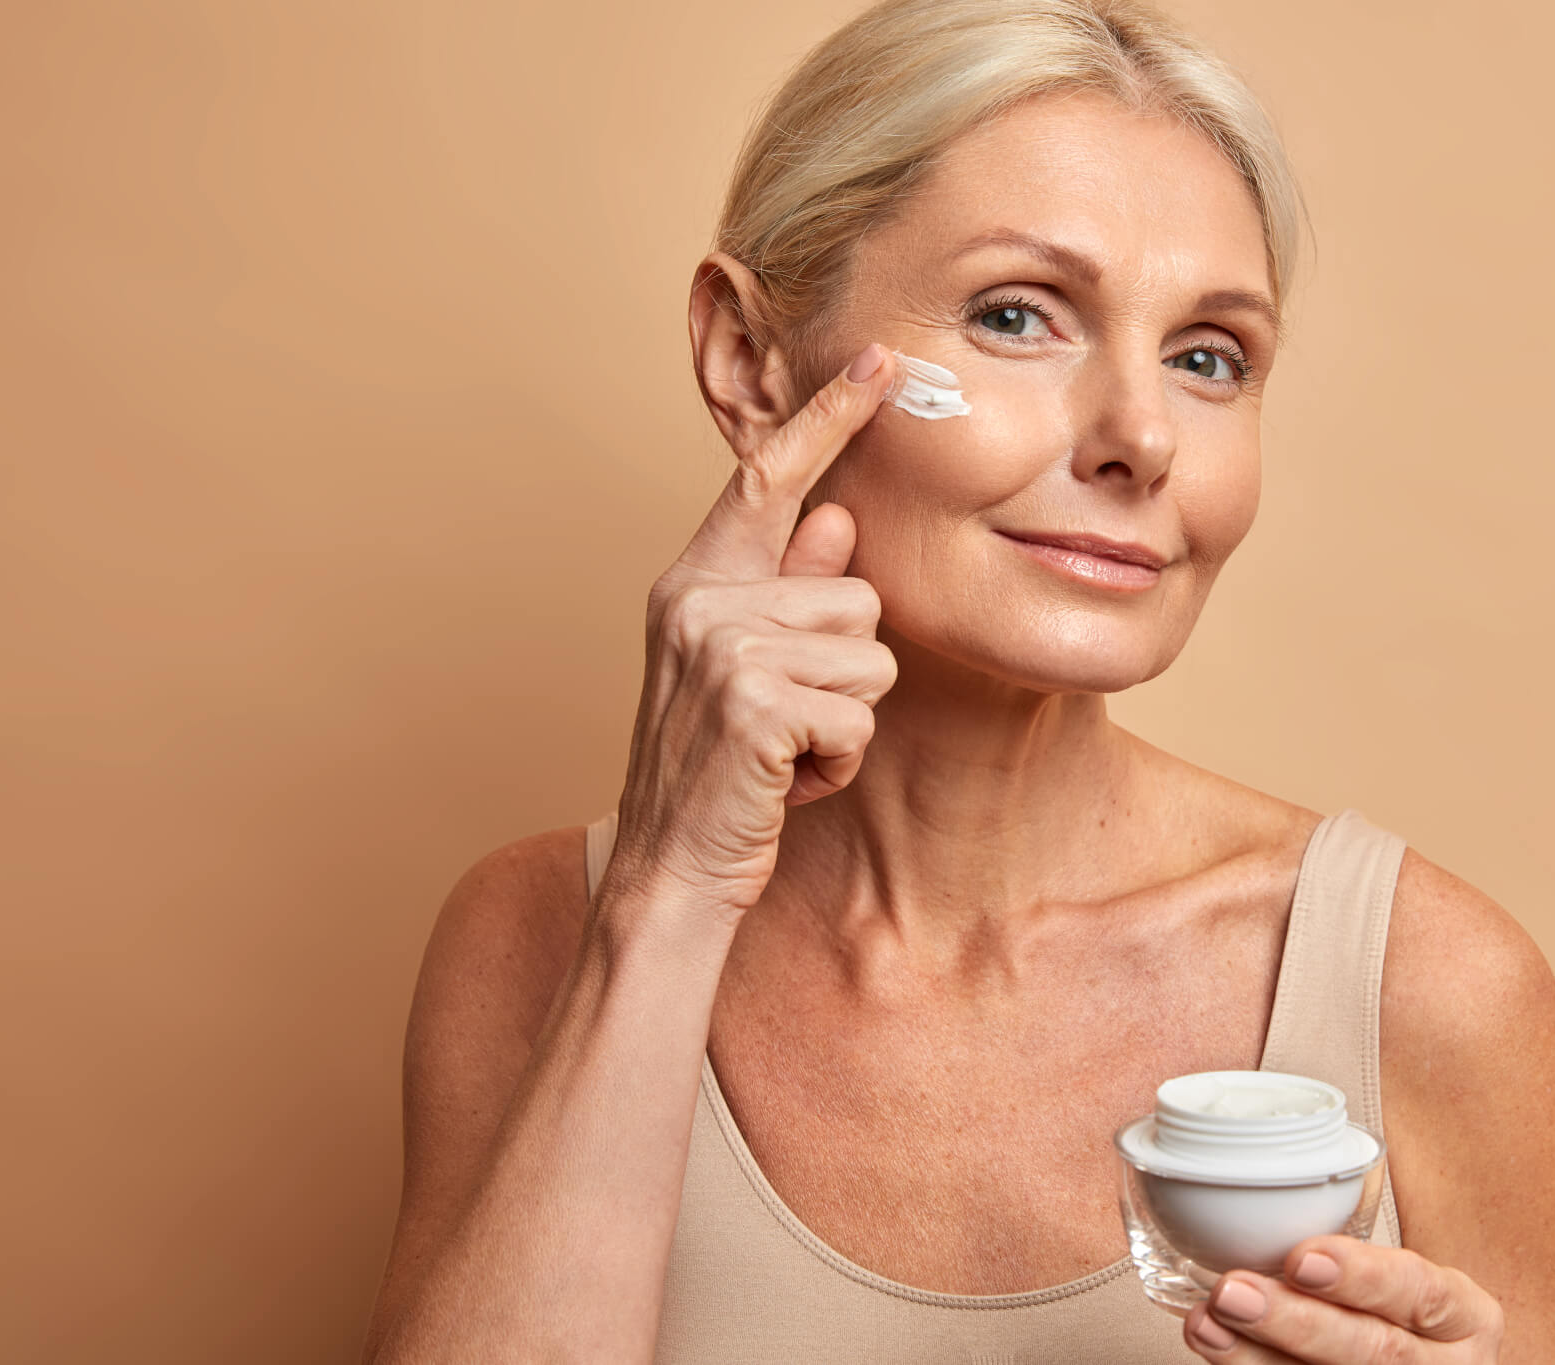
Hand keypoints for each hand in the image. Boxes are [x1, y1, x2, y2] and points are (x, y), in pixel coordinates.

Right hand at [599, 343, 902, 922]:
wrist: (671, 870)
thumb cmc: (718, 772)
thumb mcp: (747, 670)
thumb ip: (786, 591)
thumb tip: (839, 517)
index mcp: (695, 581)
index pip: (767, 480)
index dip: (828, 418)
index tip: (883, 363)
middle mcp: (699, 601)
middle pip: (857, 596)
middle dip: (846, 673)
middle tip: (785, 724)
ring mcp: (722, 650)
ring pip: (870, 658)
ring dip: (845, 722)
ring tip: (784, 752)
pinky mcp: (754, 705)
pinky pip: (859, 718)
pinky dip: (837, 764)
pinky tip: (786, 782)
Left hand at [1182, 1235, 1504, 1362]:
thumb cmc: (1404, 1316)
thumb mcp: (1406, 1284)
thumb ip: (1353, 1261)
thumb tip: (1252, 1205)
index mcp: (1465, 1318)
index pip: (1420, 1292)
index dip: (1361, 1276)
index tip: (1300, 1257)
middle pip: (1372, 1350)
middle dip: (1295, 1322)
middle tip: (1233, 1292)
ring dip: (1258, 1357)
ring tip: (1207, 1325)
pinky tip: (1220, 1354)